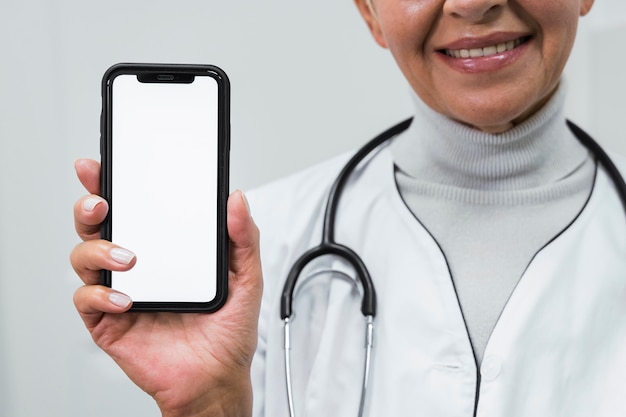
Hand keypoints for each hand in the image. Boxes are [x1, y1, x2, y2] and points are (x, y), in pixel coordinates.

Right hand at [70, 158, 261, 416]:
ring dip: (98, 250)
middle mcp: (138, 265)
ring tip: (129, 258)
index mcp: (165, 249)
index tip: (103, 164)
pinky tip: (126, 300)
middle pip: (99, 226)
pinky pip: (86, 300)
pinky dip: (100, 295)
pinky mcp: (108, 322)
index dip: (113, 185)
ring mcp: (120, 291)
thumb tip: (236, 199)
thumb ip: (243, 238)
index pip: (135, 209)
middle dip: (91, 206)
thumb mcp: (246, 278)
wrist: (217, 377)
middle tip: (102, 203)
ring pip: (84, 257)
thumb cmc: (227, 330)